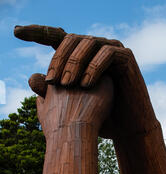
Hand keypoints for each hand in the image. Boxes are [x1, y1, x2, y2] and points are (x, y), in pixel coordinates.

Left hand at [14, 25, 157, 138]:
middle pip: (69, 39)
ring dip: (73, 63)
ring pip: (87, 43)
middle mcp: (95, 47)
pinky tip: (86, 85)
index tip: (17, 32)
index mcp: (81, 55)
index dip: (37, 32)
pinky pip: (107, 53)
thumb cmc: (100, 117)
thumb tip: (32, 78)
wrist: (126, 128)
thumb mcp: (72, 106)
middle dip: (57, 59)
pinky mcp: (126, 57)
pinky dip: (94, 68)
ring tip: (65, 85)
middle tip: (51, 82)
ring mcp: (112, 49)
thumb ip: (53, 93)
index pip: (56, 37)